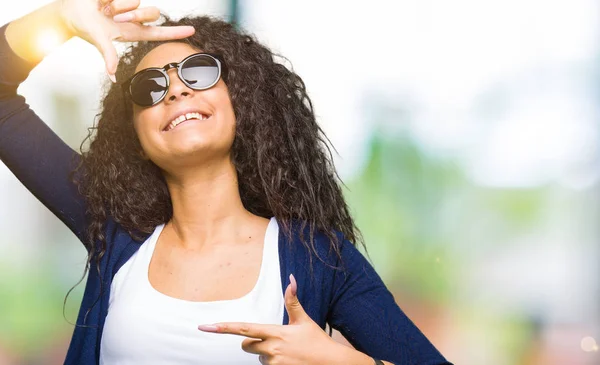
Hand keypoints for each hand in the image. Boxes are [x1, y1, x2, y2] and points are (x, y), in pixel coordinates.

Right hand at [57, 0, 194, 78]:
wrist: (68, 9)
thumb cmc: (84, 26)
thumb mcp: (98, 40)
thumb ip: (107, 56)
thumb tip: (112, 76)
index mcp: (133, 31)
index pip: (160, 33)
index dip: (175, 32)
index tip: (192, 30)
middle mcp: (134, 18)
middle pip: (152, 13)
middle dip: (134, 15)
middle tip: (112, 17)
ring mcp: (129, 5)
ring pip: (137, 1)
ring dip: (117, 5)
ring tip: (104, 8)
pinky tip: (101, 0)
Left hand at [198, 274, 348, 364]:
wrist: (331, 364)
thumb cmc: (317, 341)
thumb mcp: (304, 320)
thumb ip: (293, 301)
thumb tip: (291, 278)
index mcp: (275, 332)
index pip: (243, 329)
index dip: (222, 327)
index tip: (204, 326)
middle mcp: (271, 349)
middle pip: (246, 345)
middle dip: (253, 343)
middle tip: (274, 340)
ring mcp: (274, 363)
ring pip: (258, 357)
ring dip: (267, 354)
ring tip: (288, 352)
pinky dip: (274, 363)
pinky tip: (289, 361)